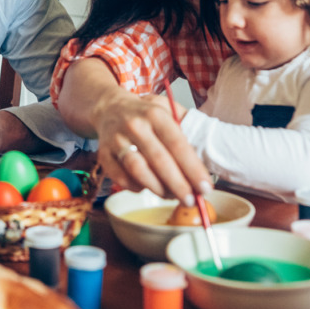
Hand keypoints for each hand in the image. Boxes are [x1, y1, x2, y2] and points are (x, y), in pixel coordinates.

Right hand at [90, 90, 206, 205]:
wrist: (109, 108)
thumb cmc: (145, 115)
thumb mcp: (168, 111)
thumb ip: (187, 131)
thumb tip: (206, 164)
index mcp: (155, 114)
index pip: (178, 143)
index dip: (193, 168)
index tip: (205, 187)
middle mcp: (135, 125)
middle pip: (159, 159)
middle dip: (178, 184)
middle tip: (190, 201)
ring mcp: (116, 140)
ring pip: (138, 170)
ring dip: (157, 188)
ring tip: (171, 196)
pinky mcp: (103, 154)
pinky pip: (120, 178)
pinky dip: (136, 187)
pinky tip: (147, 187)